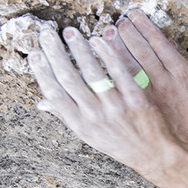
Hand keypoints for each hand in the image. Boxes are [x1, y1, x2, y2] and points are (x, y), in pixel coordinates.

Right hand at [29, 24, 178, 174]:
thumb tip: (41, 103)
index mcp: (80, 124)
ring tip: (70, 32)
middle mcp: (95, 116)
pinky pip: (119, 71)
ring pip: (92, 72)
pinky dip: (107, 53)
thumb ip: (68, 116)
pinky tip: (99, 40)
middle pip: (68, 78)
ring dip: (79, 49)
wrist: (154, 154)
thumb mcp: (90, 136)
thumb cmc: (119, 143)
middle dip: (55, 53)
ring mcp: (116, 107)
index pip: (54, 94)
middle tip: (47, 33)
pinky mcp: (136, 99)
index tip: (34, 53)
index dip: (41, 71)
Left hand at [103, 11, 187, 156]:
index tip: (133, 15)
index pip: (158, 41)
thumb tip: (168, 41)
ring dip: (114, 48)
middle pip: (140, 50)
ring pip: (127, 65)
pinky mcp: (140, 107)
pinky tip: (100, 61)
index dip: (144, 25)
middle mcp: (165, 81)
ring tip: (104, 35)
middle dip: (126, 33)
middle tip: (116, 23)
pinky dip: (110, 71)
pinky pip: (121, 85)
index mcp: (182, 71)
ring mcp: (150, 95)